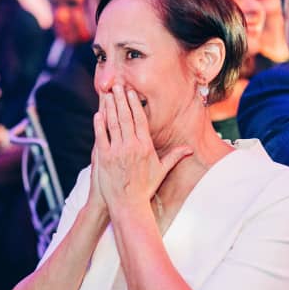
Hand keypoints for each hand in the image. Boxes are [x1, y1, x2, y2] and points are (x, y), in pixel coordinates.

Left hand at [94, 85, 191, 211]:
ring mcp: (117, 151)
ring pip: (113, 123)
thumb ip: (174, 156)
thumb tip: (189, 150)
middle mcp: (132, 146)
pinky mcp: (104, 157)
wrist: (128, 204)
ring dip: (110, 106)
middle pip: (126, 117)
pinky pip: (101, 136)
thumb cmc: (145, 188)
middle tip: (117, 85)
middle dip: (121, 99)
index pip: (140, 120)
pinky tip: (98, 113)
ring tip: (108, 93)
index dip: (134, 104)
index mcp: (145, 146)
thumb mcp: (161, 171)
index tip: (131, 92)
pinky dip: (99, 124)